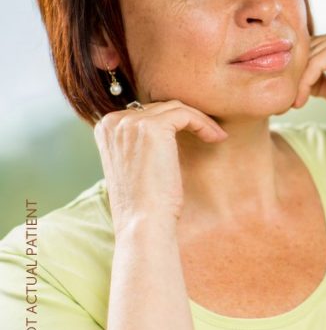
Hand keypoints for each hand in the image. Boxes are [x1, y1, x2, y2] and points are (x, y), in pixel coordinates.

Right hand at [94, 100, 226, 233]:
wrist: (143, 221)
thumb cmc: (143, 201)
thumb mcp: (135, 163)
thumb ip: (140, 141)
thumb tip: (167, 128)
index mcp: (105, 128)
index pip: (146, 111)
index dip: (173, 121)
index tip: (194, 132)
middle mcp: (113, 121)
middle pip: (161, 107)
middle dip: (188, 119)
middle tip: (211, 133)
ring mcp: (131, 123)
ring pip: (176, 108)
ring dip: (200, 120)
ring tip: (216, 136)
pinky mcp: (153, 128)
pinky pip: (185, 114)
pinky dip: (204, 123)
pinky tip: (216, 138)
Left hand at [292, 19, 325, 131]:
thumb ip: (321, 79)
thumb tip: (297, 79)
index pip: (317, 47)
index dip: (302, 71)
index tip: (291, 96)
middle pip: (311, 48)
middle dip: (296, 75)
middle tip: (285, 101)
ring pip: (310, 55)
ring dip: (297, 81)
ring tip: (292, 103)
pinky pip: (315, 62)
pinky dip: (304, 83)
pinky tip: (300, 101)